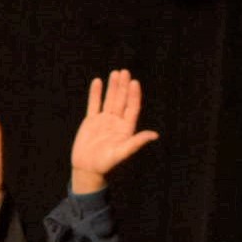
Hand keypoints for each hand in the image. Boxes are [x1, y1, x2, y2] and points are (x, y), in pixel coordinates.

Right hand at [66, 69, 158, 192]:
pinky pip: (94, 104)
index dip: (134, 95)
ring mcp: (104, 120)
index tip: (134, 82)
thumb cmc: (105, 164)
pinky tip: (98, 82)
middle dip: (123, 86)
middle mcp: (116, 122)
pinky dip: (95, 93)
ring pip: (109, 100)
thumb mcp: (122, 153)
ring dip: (112, 87)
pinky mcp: (91, 121)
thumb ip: (136, 142)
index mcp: (126, 128)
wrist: (87, 169)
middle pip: (122, 100)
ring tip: (115, 73)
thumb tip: (155, 135)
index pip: (132, 108)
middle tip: (125, 72)